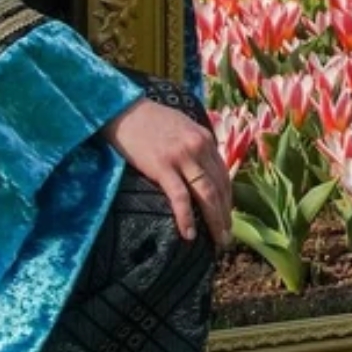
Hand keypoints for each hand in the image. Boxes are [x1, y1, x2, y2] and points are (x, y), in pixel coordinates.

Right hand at [100, 98, 232, 244]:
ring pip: (206, 194)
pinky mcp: (162, 167)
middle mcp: (198, 147)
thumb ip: (195, 146)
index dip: (228, 200)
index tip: (228, 218)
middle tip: (227, 238)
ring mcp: (181, 157)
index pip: (223, 175)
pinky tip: (190, 235)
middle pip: (219, 187)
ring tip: (218, 240)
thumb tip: (203, 170)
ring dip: (215, 220)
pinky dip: (187, 218)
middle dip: (225, 215)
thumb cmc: (149, 120)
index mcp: (204, 139)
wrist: (123, 110)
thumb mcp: (182, 127)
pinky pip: (180, 197)